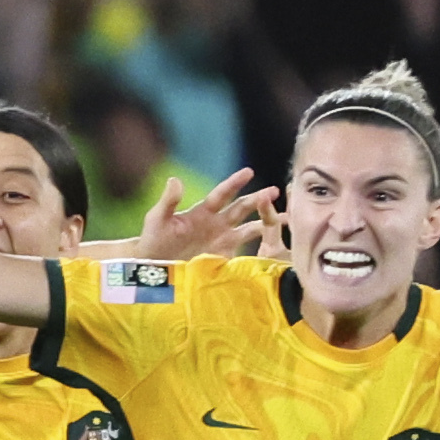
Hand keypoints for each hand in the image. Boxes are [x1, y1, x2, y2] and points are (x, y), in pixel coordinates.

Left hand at [135, 173, 275, 265]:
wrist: (152, 268)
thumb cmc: (153, 240)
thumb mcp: (157, 220)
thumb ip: (168, 201)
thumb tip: (175, 179)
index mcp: (202, 212)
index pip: (222, 194)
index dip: (234, 182)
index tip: (249, 171)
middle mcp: (216, 224)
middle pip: (241, 208)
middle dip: (259, 199)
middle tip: (276, 191)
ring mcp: (222, 241)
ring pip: (250, 228)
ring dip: (267, 223)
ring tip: (288, 218)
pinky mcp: (224, 258)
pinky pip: (246, 251)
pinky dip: (261, 247)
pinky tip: (277, 246)